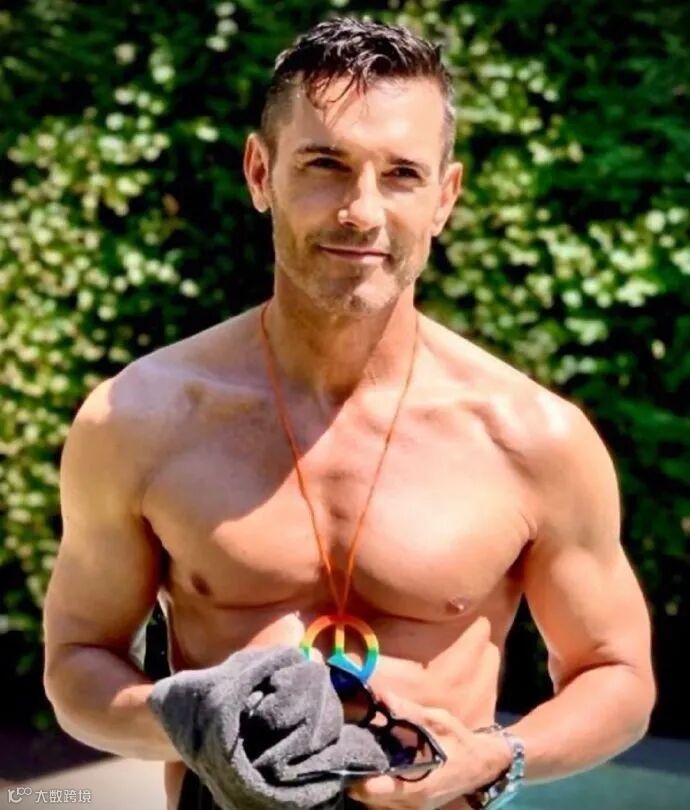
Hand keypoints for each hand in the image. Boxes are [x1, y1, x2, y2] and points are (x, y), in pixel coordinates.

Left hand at [346, 690, 510, 808]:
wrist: (483, 764)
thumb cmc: (460, 742)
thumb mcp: (437, 721)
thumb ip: (407, 710)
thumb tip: (380, 693)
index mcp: (416, 786)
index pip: (372, 791)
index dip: (354, 775)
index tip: (344, 755)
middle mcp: (412, 804)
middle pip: (368, 799)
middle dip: (357, 777)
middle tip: (349, 750)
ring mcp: (413, 808)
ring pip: (376, 803)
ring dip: (366, 784)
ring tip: (361, 756)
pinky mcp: (414, 806)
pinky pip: (387, 803)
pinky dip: (378, 788)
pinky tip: (377, 766)